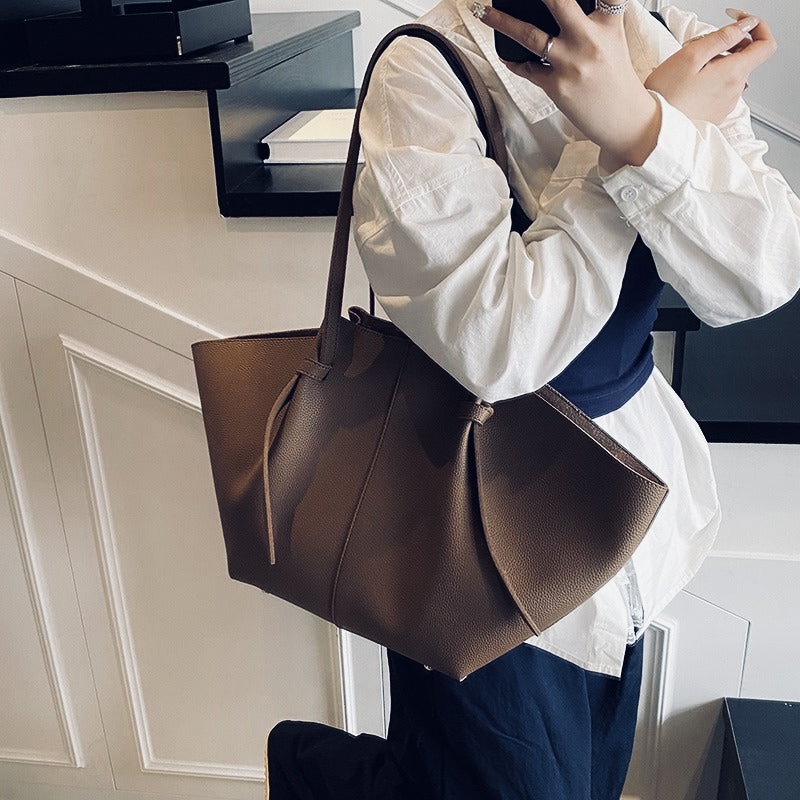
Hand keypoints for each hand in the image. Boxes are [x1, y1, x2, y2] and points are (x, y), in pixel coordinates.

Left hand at [473, 0, 660, 170]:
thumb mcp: (612, 38)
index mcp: (608, 23)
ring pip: (530, 36)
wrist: (623, 118)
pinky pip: (526, 68)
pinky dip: (513, 61)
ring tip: (484, 12)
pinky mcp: (557, 86)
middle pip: (559, 2)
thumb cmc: (614, 76)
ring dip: (502, 22)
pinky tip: (506, 55)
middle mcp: (589, 40)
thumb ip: (594, 16)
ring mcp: (571, 64)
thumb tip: (559, 6)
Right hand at [645, 11, 776, 124]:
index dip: (757, 27)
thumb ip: (723, 36)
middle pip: (746, 58)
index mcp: (733, 73)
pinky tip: (690, 86)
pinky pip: (721, 90)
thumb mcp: (691, 54)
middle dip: (728, 47)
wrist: (649, 128)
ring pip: (732, 74)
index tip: (740, 22)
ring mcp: (726, 105)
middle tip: (699, 48)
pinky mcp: (715, 115)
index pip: (766, 44)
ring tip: (690, 70)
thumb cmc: (665, 94)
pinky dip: (711, 81)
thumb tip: (746, 26)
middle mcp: (735, 91)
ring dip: (717, 64)